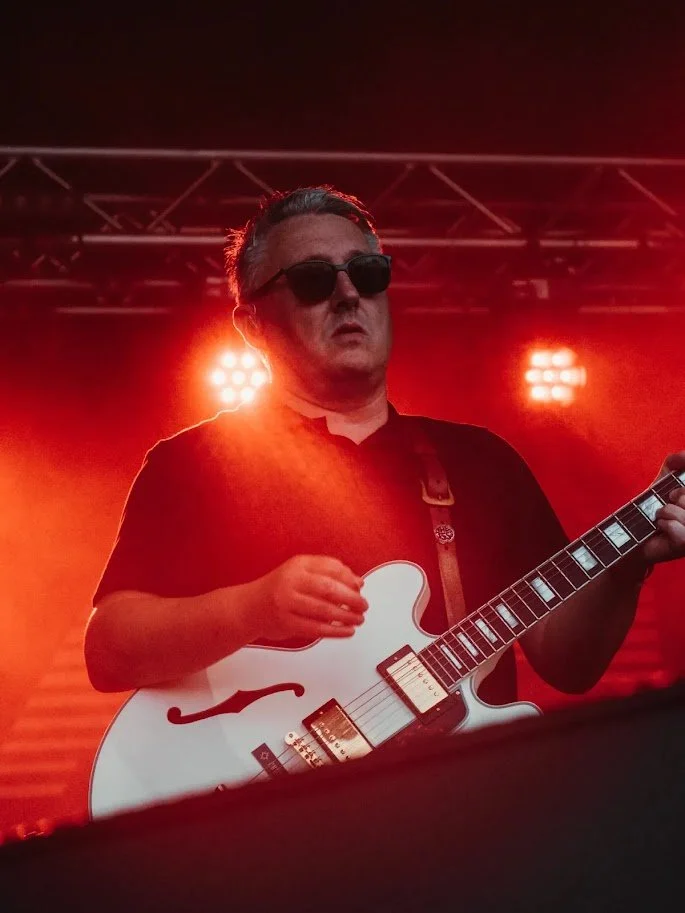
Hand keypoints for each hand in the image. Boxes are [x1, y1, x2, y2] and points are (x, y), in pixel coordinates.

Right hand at [250, 555, 367, 641]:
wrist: (249, 607)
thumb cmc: (280, 589)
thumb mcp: (301, 572)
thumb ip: (328, 573)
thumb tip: (357, 582)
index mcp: (298, 564)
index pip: (331, 567)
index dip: (350, 578)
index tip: (360, 587)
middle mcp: (291, 581)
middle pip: (328, 588)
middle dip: (351, 599)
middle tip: (363, 605)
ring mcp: (287, 602)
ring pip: (323, 610)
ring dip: (346, 616)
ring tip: (358, 619)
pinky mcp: (286, 623)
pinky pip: (316, 628)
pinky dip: (335, 631)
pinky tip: (347, 631)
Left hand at [641, 451, 684, 565]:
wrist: (636, 536)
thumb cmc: (655, 507)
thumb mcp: (665, 480)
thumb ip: (676, 462)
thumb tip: (684, 454)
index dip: (681, 482)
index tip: (672, 492)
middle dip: (676, 495)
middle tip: (670, 503)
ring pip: (681, 510)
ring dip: (665, 511)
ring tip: (663, 517)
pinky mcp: (684, 545)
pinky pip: (673, 525)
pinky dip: (662, 524)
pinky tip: (662, 529)